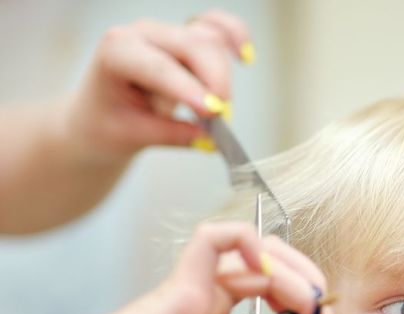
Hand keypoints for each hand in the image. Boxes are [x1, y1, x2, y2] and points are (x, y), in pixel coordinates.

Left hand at [67, 9, 252, 162]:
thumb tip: (209, 139)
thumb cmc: (108, 124)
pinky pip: (216, 28)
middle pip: (191, 45)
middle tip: (222, 118)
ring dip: (222, 74)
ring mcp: (167, 33)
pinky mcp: (187, 39)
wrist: (101, 115)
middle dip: (214, 80)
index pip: (157, 66)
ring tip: (219, 111)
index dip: (187, 87)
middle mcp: (143, 35)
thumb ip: (171, 135)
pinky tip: (245, 56)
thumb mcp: (132, 136)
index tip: (212, 112)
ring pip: (208, 40)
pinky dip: (234, 36)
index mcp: (116, 52)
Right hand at [75, 222, 341, 313]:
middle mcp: (205, 296)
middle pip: (270, 265)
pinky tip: (272, 272)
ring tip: (312, 305)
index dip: (301, 305)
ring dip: (294, 270)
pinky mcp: (182, 283)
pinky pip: (217, 239)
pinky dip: (250, 243)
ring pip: (255, 250)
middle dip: (308, 284)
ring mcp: (194, 286)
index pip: (267, 290)